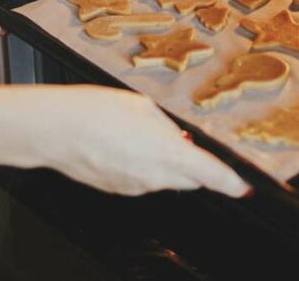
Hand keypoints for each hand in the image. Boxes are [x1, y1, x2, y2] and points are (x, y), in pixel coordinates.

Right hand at [0, 84, 250, 197]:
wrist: (55, 129)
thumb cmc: (97, 110)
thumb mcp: (144, 108)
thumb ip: (168, 129)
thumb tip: (178, 142)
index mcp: (169, 154)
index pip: (211, 175)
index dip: (231, 183)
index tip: (243, 188)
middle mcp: (155, 177)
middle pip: (190, 178)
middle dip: (193, 164)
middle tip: (177, 139)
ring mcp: (135, 187)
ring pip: (165, 179)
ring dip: (164, 163)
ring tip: (139, 134)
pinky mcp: (118, 190)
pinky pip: (142, 180)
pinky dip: (142, 166)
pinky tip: (123, 145)